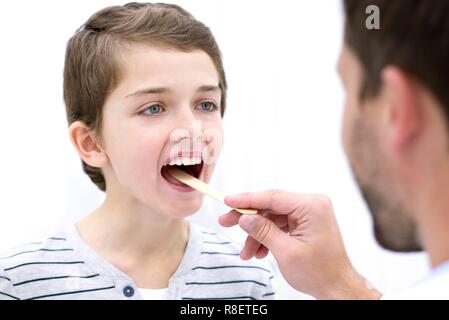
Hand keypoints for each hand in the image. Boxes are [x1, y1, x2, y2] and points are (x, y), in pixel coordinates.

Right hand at [219, 190, 380, 299]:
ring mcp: (309, 213)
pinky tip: (258, 252)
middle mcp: (312, 205)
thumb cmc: (319, 272)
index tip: (227, 201)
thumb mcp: (286, 252)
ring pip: (273, 217)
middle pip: (271, 206)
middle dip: (248, 218)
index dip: (247, 199)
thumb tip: (244, 218)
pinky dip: (268, 237)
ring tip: (246, 252)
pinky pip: (280, 224)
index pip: (273, 197)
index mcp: (312, 206)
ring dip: (257, 234)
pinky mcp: (306, 222)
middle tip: (225, 222)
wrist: (337, 287)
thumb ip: (263, 231)